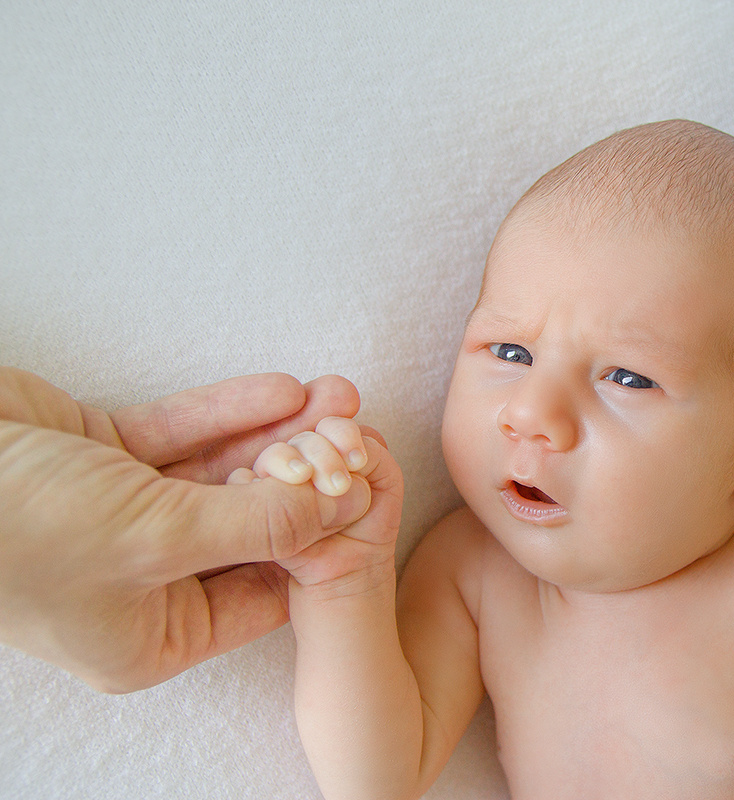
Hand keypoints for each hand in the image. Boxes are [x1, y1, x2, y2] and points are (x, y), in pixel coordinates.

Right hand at [0, 368, 372, 692]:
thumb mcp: (156, 539)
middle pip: (249, 525)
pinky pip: (180, 436)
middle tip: (362, 431)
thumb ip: (258, 527)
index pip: (264, 592)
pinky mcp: (100, 458)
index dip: (320, 543)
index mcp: (149, 634)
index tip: (370, 495)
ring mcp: (119, 517)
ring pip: (221, 475)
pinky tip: (283, 389)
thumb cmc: (20, 529)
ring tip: (339, 395)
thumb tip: (341, 512)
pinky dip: (227, 412)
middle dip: (306, 475)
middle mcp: (139, 580)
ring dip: (279, 434)